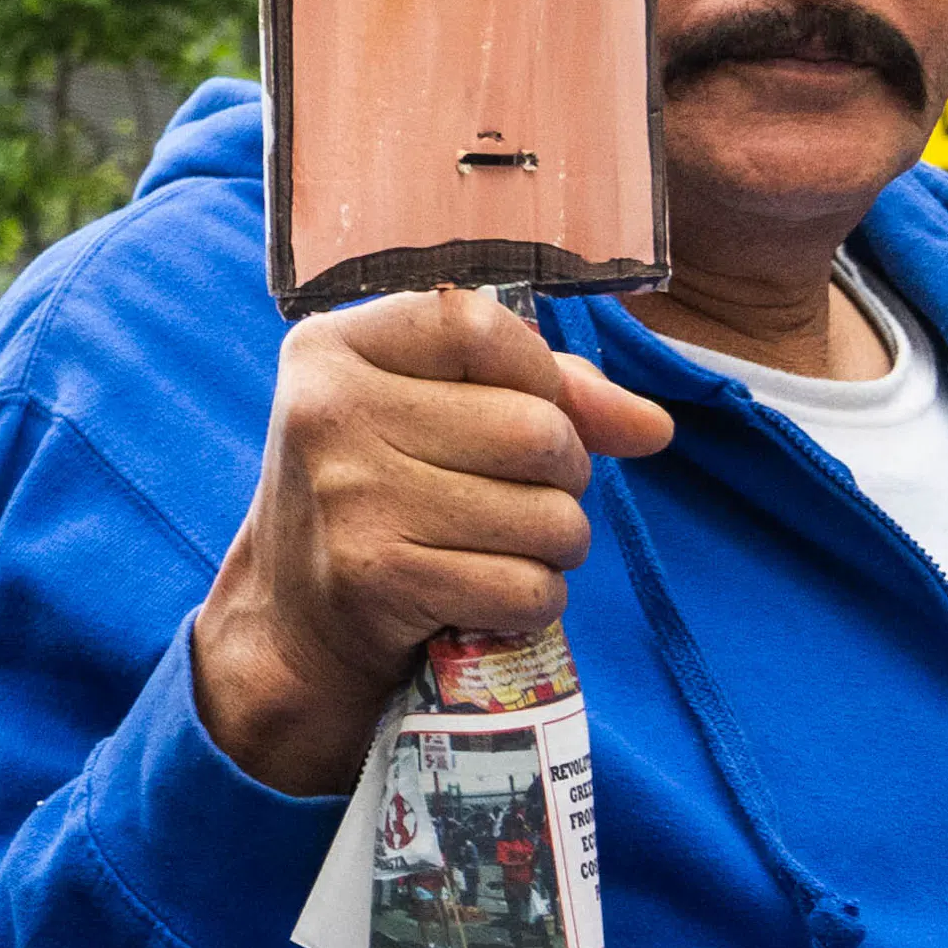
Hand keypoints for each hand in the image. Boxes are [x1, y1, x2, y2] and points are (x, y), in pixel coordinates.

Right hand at [188, 288, 673, 794]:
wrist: (296, 622)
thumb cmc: (381, 497)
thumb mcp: (427, 414)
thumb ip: (542, 392)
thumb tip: (651, 425)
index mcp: (331, 350)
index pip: (477, 325)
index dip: (537, 373)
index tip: (529, 409)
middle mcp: (329, 413)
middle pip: (536, 429)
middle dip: (562, 475)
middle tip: (517, 497)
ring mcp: (350, 497)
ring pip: (550, 517)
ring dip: (555, 544)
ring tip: (503, 547)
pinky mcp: (379, 578)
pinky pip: (529, 588)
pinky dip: (533, 601)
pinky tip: (487, 593)